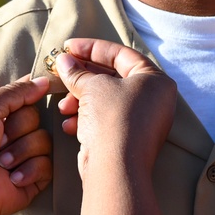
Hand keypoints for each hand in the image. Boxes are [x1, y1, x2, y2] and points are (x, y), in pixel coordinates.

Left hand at [0, 77, 52, 214]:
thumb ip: (13, 93)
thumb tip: (43, 81)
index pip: (23, 98)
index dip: (32, 94)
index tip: (45, 86)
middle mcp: (8, 136)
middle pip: (35, 117)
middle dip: (17, 128)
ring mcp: (21, 158)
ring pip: (43, 140)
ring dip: (21, 150)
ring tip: (1, 164)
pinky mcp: (32, 180)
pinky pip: (47, 165)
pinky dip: (29, 170)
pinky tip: (11, 178)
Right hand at [54, 39, 175, 180]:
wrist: (115, 168)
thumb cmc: (112, 119)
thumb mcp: (93, 87)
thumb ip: (78, 72)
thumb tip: (64, 61)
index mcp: (154, 79)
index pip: (120, 54)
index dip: (91, 48)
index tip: (69, 47)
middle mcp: (153, 99)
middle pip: (112, 78)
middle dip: (82, 76)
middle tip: (61, 71)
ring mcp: (142, 121)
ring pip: (105, 101)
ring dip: (80, 100)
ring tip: (63, 105)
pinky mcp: (128, 139)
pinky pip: (105, 120)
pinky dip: (86, 119)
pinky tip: (69, 124)